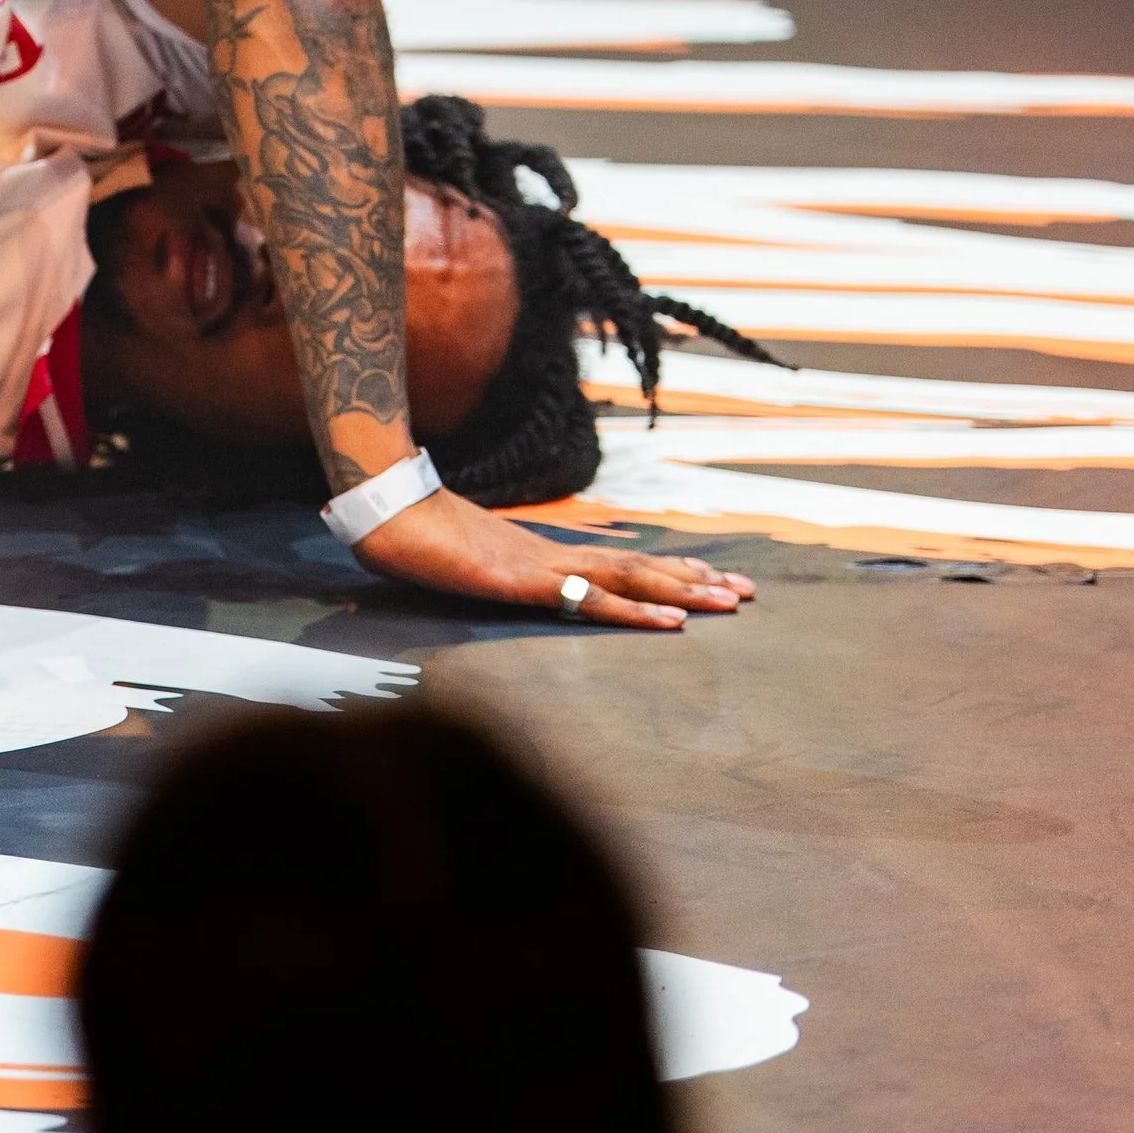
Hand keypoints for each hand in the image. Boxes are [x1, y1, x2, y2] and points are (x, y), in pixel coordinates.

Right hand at [355, 483, 752, 630]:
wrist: (384, 508)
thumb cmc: (415, 534)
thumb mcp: (463, 562)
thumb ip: (488, 571)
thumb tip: (494, 577)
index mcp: (544, 555)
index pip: (618, 565)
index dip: (667, 571)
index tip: (710, 578)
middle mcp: (554, 557)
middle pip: (638, 570)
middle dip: (696, 581)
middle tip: (749, 592)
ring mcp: (542, 567)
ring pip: (628, 582)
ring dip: (683, 593)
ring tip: (730, 602)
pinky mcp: (524, 583)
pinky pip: (590, 603)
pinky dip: (636, 613)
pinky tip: (669, 624)